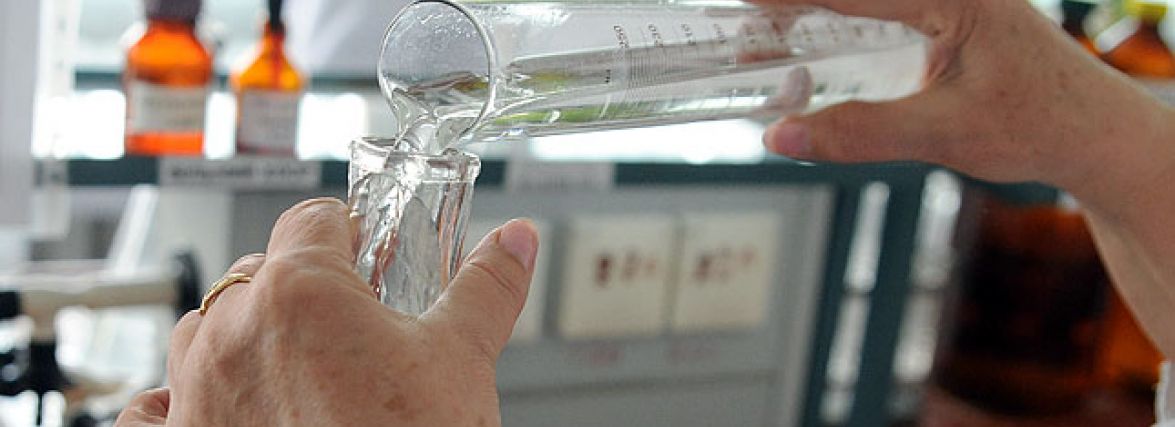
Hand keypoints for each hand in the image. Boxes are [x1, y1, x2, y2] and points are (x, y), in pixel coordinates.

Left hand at [114, 198, 538, 425]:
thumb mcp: (462, 358)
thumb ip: (486, 287)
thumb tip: (515, 242)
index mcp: (301, 292)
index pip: (313, 220)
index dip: (348, 235)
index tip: (367, 258)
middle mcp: (234, 332)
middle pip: (260, 272)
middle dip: (303, 289)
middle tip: (352, 326)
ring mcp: (197, 391)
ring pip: (206, 329)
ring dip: (243, 334)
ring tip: (298, 367)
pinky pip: (151, 410)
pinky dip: (172, 402)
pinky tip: (213, 405)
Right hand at [756, 0, 1172, 202]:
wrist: (1093, 133)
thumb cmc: (1039, 125)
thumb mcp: (944, 134)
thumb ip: (859, 133)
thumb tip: (781, 136)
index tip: (743, 5)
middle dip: (793, 5)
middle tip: (745, 31)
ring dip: (812, 12)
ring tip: (762, 37)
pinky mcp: (947, 12)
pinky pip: (879, 7)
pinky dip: (837, 20)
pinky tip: (805, 40)